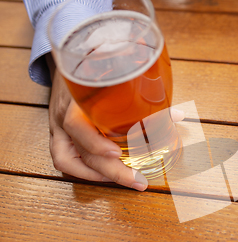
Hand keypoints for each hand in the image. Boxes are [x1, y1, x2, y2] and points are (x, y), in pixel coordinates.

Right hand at [49, 68, 183, 190]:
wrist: (68, 60)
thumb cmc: (94, 71)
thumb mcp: (114, 78)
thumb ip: (144, 95)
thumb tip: (176, 115)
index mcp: (76, 99)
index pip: (76, 125)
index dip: (95, 143)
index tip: (116, 153)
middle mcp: (63, 116)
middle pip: (81, 151)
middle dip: (111, 170)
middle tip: (137, 180)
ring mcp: (57, 127)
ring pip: (66, 160)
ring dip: (95, 175)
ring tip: (124, 179)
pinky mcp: (57, 135)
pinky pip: (62, 159)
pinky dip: (83, 171)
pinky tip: (104, 175)